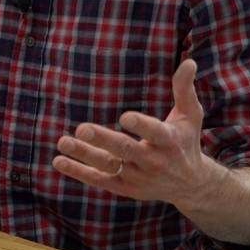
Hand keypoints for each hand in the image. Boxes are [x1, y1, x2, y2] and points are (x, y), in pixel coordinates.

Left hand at [52, 58, 218, 205]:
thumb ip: (184, 89)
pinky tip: (59, 161)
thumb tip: (189, 62)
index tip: (125, 117)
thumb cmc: (186, 141)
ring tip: (63, 142)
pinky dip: (78, 172)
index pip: (155, 133)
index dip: (141, 126)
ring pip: (108, 165)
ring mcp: (137, 177)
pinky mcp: (124, 187)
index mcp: (169, 141)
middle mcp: (153, 161)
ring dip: (84, 155)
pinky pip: (99, 180)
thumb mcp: (190, 115)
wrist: (190, 184)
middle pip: (126, 150)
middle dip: (104, 140)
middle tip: (83, 129)